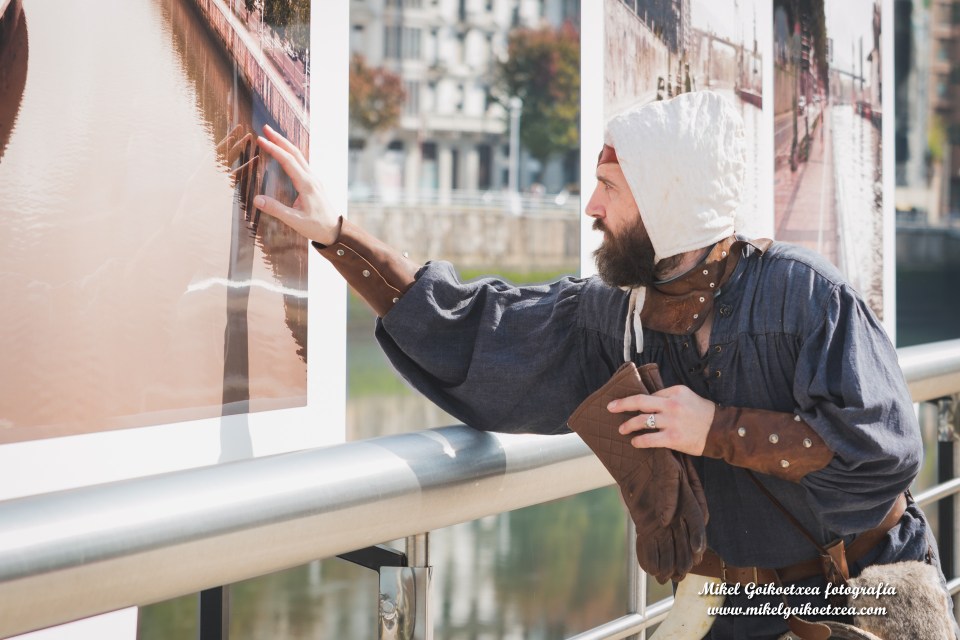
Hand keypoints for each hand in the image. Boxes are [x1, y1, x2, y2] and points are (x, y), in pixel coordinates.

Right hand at [253, 124, 339, 245]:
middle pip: (295, 153)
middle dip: (280, 139)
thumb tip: (256, 199)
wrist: (336, 231)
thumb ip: (276, 210)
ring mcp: (314, 180)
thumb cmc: (317, 227)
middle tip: (266, 128)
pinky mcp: (314, 184)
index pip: (288, 161)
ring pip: (299, 156)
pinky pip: (302, 164)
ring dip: (285, 145)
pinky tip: (285, 154)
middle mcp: (312, 178)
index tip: (261, 139)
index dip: (274, 149)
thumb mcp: (295, 221)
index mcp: (307, 184)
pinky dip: (291, 155)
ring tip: (273, 136)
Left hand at [608, 385, 715, 455]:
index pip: (651, 394)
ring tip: (622, 429)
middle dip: (622, 404)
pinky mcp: (673, 438)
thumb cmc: (703, 413)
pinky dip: (639, 441)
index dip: (639, 401)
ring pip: (642, 421)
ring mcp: (672, 421)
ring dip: (629, 426)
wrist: (720, 430)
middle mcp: (672, 404)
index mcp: (675, 391)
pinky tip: (635, 442)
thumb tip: (649, 402)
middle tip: (610, 407)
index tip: (628, 404)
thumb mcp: (688, 396)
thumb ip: (669, 397)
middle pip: (640, 402)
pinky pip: (650, 439)